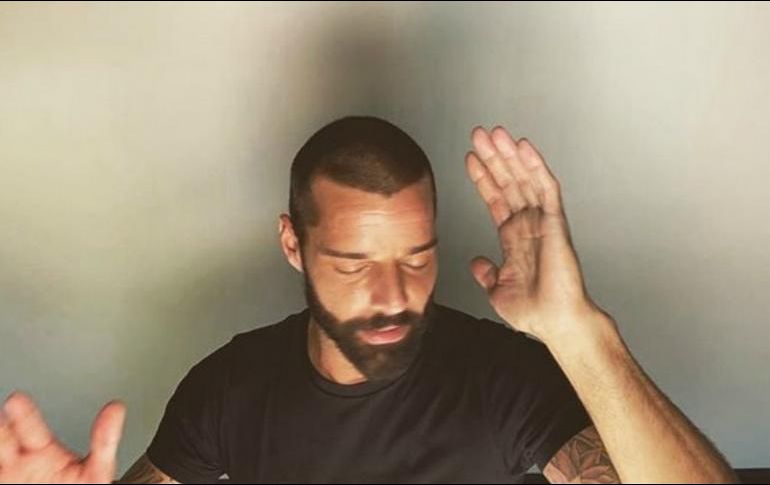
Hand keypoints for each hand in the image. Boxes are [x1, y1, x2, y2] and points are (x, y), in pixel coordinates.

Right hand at [0, 392, 125, 483]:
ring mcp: (9, 476)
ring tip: (0, 434)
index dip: (23, 415)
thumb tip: (116, 407)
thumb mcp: (96, 470)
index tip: (16, 400)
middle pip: (3, 441)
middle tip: (4, 415)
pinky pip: (0, 477)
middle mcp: (19, 462)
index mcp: (41, 449)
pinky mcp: (4, 483)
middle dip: (2, 430)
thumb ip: (104, 441)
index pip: (30, 428)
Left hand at [465, 126, 607, 342]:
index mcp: (514, 238)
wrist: (554, 323)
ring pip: (524, 178)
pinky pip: (545, 188)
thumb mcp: (497, 291)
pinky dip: (535, 166)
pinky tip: (522, 147)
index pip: (496, 200)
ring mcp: (542, 221)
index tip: (470, 158)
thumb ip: (486, 274)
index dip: (483, 178)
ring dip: (509, 154)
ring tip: (494, 133)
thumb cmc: (533, 313)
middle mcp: (528, 225)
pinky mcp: (555, 222)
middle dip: (493, 157)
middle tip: (479, 133)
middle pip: (508, 182)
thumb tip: (477, 263)